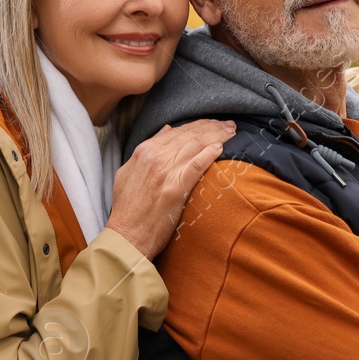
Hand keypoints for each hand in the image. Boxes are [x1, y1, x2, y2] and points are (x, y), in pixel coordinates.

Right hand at [106, 120, 235, 257]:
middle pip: (189, 135)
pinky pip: (197, 164)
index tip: (212, 124)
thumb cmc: (127, 209)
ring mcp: (166, 171)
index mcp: (143, 151)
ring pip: (196, 145)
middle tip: (229, 125)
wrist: (127, 235)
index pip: (176, 131)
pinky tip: (221, 148)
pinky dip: (210, 153)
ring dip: (217, 136)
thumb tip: (167, 130)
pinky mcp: (176, 187)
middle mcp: (155, 157)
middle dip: (212, 127)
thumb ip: (146, 151)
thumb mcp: (128, 172)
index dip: (197, 125)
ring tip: (231, 133)